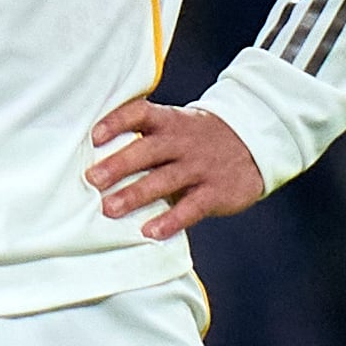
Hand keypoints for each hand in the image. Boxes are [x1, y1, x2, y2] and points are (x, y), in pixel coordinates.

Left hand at [87, 98, 263, 236]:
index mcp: (170, 121)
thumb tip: (95, 154)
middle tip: (92, 180)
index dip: (117, 122)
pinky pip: (191, 208)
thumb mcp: (176, 125)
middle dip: (118, 165)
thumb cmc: (198, 138)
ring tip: (109, 209)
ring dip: (135, 195)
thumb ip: (145, 136)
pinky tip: (150, 232)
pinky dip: (170, 220)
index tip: (95, 136)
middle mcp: (183, 142)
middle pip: (148, 151)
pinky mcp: (216, 192)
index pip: (141, 113)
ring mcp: (200, 167)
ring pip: (165, 180)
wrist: (254, 143)